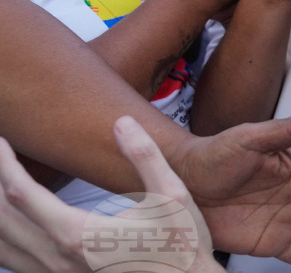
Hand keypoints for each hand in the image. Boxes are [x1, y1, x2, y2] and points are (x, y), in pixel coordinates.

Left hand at [0, 117, 222, 272]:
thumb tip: (123, 123)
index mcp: (79, 234)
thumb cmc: (181, 244)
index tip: (2, 142)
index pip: (22, 194)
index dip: (6, 164)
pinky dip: (3, 238)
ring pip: (2, 245)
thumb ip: (145, 156)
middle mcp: (59, 259)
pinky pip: (14, 261)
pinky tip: (9, 221)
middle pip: (3, 219)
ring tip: (0, 184)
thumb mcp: (172, 195)